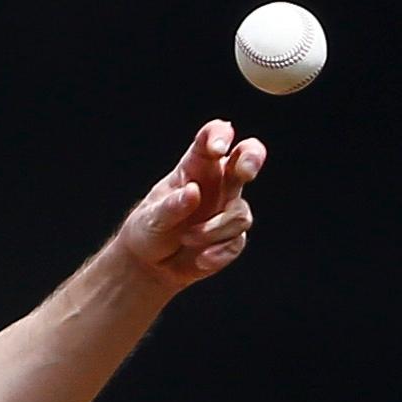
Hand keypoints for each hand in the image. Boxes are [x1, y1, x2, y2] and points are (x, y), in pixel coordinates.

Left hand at [116, 119, 266, 291]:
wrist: (150, 265)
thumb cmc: (149, 230)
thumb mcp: (151, 218)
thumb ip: (172, 206)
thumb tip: (193, 192)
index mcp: (195, 166)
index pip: (211, 137)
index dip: (219, 136)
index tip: (217, 149)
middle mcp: (217, 182)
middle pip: (248, 155)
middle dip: (252, 158)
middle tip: (246, 172)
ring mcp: (228, 208)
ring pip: (240, 213)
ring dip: (214, 230)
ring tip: (186, 239)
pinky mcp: (233, 236)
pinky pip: (237, 241)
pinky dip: (218, 253)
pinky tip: (200, 259)